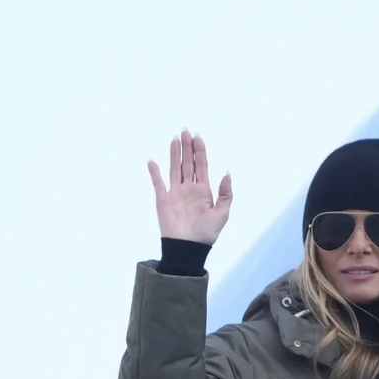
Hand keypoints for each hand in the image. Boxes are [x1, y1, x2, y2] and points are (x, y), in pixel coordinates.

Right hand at [148, 129, 232, 244]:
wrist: (188, 247)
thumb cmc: (207, 233)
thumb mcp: (222, 213)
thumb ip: (225, 193)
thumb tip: (226, 173)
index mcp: (204, 191)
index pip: (201, 166)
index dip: (200, 151)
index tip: (198, 137)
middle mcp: (189, 189)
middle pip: (187, 163)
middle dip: (187, 147)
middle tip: (186, 131)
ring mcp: (175, 193)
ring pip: (174, 168)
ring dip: (174, 154)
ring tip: (175, 139)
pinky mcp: (163, 200)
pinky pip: (158, 183)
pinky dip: (154, 172)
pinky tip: (152, 160)